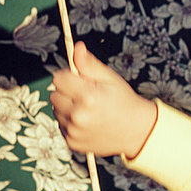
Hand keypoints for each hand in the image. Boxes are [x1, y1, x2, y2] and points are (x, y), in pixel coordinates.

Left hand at [50, 44, 157, 158]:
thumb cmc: (124, 102)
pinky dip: (70, 122)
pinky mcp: (72, 142)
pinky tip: (86, 121)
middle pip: (54, 95)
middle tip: (86, 95)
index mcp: (88, 97)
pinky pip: (61, 125)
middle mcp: (78, 116)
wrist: (136, 131)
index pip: (58, 79)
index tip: (80, 80)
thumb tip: (76, 48)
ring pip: (56, 110)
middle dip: (67, 92)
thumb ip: (89, 64)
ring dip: (67, 107)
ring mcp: (74, 131)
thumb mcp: (110, 78)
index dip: (69, 76)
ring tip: (87, 109)